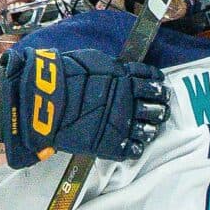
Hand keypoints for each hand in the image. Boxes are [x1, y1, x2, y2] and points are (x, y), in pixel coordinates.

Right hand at [0, 44, 168, 166]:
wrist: (48, 101)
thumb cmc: (65, 77)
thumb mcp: (93, 61)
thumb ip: (111, 68)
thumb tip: (119, 69)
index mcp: (125, 77)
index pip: (152, 79)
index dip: (157, 84)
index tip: (158, 87)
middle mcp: (130, 99)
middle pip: (158, 104)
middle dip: (161, 106)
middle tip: (160, 109)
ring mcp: (123, 123)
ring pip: (151, 127)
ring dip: (152, 126)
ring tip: (149, 127)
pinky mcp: (114, 143)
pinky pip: (135, 148)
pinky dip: (137, 146)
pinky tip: (135, 143)